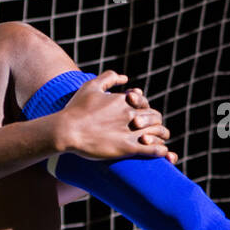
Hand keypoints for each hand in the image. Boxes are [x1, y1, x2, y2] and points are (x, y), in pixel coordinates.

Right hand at [57, 71, 175, 161]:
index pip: (145, 104)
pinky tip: (162, 152)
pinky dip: (160, 150)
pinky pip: (152, 149)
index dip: (145, 109)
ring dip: (161, 136)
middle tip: (152, 129)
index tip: (141, 116)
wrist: (66, 130)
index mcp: (124, 101)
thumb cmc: (76, 109)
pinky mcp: (127, 148)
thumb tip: (125, 77)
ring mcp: (130, 131)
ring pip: (157, 132)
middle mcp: (130, 114)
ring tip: (160, 141)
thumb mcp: (91, 86)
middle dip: (155, 122)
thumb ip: (109, 78)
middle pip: (155, 117)